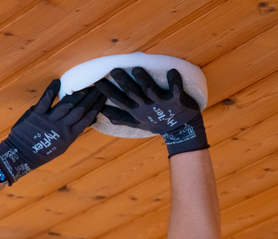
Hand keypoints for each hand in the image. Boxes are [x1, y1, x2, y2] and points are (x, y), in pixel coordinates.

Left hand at [0, 80, 104, 184]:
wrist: (21, 156)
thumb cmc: (42, 151)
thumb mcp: (62, 145)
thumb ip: (73, 131)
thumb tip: (88, 120)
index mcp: (69, 136)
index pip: (87, 118)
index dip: (96, 106)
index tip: (103, 96)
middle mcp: (61, 128)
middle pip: (80, 109)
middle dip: (91, 97)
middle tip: (99, 86)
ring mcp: (48, 120)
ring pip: (67, 104)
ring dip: (77, 93)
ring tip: (86, 85)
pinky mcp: (36, 114)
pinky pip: (45, 99)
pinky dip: (52, 89)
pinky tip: (58, 81)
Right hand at [94, 68, 208, 156]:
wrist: (180, 129)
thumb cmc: (156, 122)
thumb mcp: (136, 122)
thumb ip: (120, 116)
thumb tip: (102, 112)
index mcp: (136, 110)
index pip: (119, 100)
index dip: (108, 92)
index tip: (96, 81)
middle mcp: (147, 106)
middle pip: (132, 93)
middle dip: (124, 82)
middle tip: (115, 70)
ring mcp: (162, 103)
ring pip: (150, 91)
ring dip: (144, 80)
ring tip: (137, 69)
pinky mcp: (177, 100)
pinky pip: (175, 90)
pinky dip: (175, 82)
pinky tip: (172, 72)